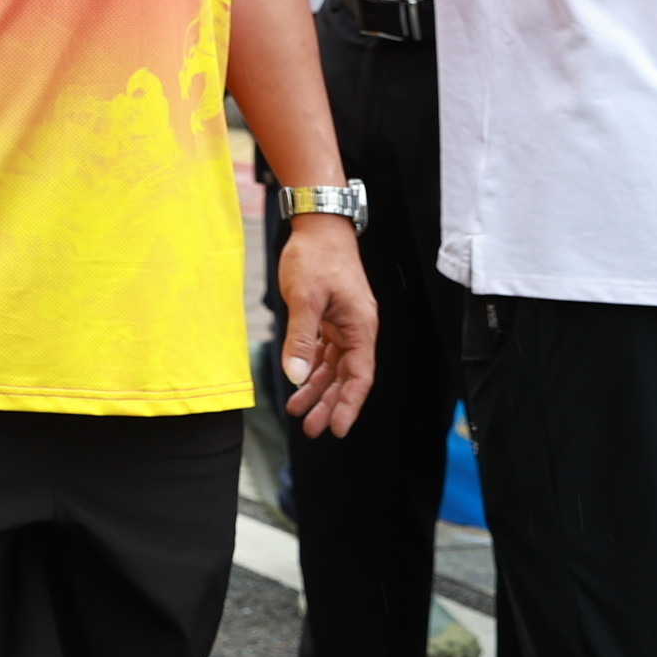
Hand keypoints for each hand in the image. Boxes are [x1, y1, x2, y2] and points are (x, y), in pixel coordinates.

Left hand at [276, 215, 379, 437]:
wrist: (319, 226)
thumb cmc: (315, 258)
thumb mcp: (304, 299)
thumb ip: (301, 339)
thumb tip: (296, 376)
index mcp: (360, 328)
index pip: (359, 377)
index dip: (349, 405)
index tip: (336, 429)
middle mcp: (357, 330)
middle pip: (346, 377)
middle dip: (329, 404)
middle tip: (311, 430)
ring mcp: (344, 324)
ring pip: (333, 367)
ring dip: (317, 389)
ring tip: (298, 412)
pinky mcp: (330, 317)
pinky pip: (323, 351)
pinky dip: (311, 367)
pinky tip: (299, 382)